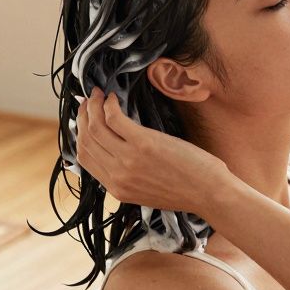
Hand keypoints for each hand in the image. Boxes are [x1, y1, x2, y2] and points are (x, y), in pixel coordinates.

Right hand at [75, 86, 235, 214]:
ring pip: (96, 127)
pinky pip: (115, 119)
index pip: (84, 158)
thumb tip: (116, 154)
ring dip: (94, 106)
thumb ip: (128, 177)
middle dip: (83, 116)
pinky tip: (115, 98)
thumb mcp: (147, 191)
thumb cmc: (186, 190)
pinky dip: (111, 104)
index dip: (79, 134)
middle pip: (86, 140)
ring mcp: (128, 159)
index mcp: (116, 188)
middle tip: (88, 101)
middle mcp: (117, 175)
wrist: (209, 194)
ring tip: (98, 95)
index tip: (84, 120)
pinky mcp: (143, 144)